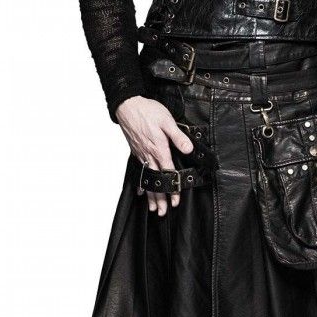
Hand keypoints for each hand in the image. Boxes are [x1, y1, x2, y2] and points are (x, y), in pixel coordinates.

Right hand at [115, 96, 193, 213]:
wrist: (127, 104)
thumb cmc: (147, 110)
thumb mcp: (167, 121)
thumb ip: (178, 137)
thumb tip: (189, 149)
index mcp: (159, 149)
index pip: (168, 174)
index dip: (172, 189)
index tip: (176, 201)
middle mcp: (149, 155)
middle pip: (156, 182)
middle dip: (159, 199)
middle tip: (162, 212)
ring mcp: (141, 154)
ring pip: (147, 180)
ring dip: (150, 195)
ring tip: (153, 208)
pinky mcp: (136, 151)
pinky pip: (139, 172)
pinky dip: (140, 184)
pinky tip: (141, 193)